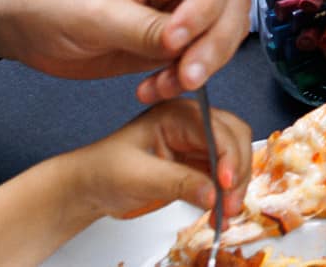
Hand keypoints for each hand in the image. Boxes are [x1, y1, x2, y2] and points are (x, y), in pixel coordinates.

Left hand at [0, 0, 249, 102]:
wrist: (19, 23)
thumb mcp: (89, 10)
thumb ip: (139, 26)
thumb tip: (180, 43)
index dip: (205, 4)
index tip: (177, 37)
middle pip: (230, 6)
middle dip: (214, 43)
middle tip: (186, 74)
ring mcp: (179, 13)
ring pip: (223, 36)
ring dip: (202, 66)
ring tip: (163, 85)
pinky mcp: (171, 44)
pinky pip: (198, 62)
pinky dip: (183, 81)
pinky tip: (152, 89)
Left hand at [62, 100, 252, 221]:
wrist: (88, 188)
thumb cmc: (102, 171)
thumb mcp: (137, 176)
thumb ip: (177, 182)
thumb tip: (213, 193)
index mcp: (178, 113)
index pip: (217, 129)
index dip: (228, 156)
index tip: (227, 184)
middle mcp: (193, 124)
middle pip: (235, 140)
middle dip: (237, 171)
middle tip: (229, 204)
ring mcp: (198, 144)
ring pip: (235, 158)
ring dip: (236, 186)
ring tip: (225, 213)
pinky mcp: (199, 164)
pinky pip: (224, 176)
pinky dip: (226, 194)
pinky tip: (219, 211)